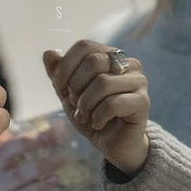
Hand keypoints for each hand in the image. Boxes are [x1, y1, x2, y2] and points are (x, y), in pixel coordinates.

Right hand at [0, 130, 65, 190]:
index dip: (25, 132)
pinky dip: (41, 187)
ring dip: (42, 166)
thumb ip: (43, 140)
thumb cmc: (25, 171)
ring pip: (19, 175)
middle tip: (52, 139)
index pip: (6, 136)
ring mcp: (1, 187)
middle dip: (30, 144)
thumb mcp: (30, 154)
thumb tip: (63, 125)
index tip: (47, 130)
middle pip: (8, 152)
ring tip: (61, 160)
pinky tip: (55, 180)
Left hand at [45, 40, 149, 175]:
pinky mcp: (142, 102)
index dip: (66, 66)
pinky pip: (112, 104)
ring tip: (85, 116)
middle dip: (76, 86)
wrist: (114, 145)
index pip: (84, 46)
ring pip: (103, 83)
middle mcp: (128, 63)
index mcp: (111, 55)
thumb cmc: (91, 115)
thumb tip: (48, 53)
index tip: (59, 87)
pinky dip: (97, 117)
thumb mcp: (69, 94)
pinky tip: (98, 124)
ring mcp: (139, 81)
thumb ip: (58, 73)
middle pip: (93, 62)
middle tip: (76, 105)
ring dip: (86, 105)